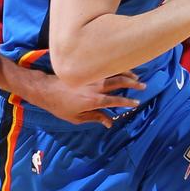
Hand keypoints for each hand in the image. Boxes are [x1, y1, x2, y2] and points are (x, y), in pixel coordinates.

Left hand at [20, 70, 143, 127]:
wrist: (45, 89)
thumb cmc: (60, 106)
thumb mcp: (76, 118)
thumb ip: (95, 118)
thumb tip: (110, 123)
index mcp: (93, 100)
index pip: (115, 100)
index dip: (128, 102)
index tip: (136, 103)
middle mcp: (94, 87)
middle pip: (119, 83)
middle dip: (133, 84)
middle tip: (143, 86)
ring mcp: (91, 76)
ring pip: (113, 72)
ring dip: (127, 74)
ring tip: (137, 77)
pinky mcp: (86, 70)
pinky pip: (104, 68)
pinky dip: (115, 68)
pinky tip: (121, 69)